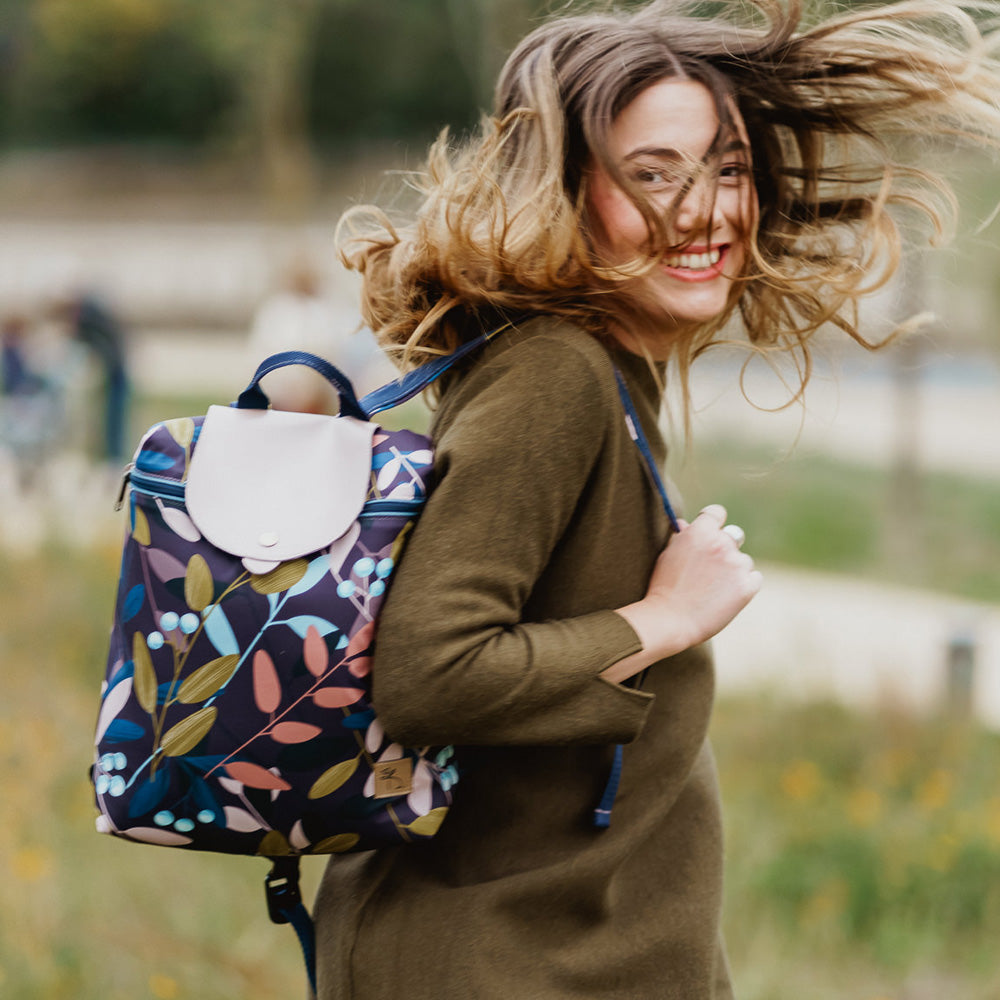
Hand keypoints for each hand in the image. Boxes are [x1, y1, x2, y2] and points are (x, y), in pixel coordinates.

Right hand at [604, 504, 761, 682]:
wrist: (670, 620)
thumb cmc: (663, 587)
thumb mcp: (667, 554)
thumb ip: (681, 536)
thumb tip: (686, 523)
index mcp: (700, 531)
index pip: (716, 513)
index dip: (713, 522)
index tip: (710, 533)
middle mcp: (721, 543)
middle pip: (733, 535)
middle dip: (724, 547)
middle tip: (710, 568)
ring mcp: (736, 564)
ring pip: (743, 560)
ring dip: (733, 569)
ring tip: (713, 588)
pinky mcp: (747, 585)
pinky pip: (754, 577)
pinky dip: (744, 584)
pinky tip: (726, 595)